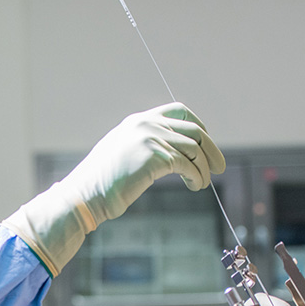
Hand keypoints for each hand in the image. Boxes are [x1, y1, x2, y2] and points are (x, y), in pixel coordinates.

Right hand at [61, 102, 224, 222]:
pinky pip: (189, 165)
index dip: (198, 125)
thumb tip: (170, 154)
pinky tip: (195, 186)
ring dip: (204, 168)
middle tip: (220, 167)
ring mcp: (150, 138)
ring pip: (194, 149)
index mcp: (137, 121)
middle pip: (193, 130)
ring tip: (203, 183)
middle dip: (211, 149)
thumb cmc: (100, 183)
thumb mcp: (122, 154)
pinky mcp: (155, 157)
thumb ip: (143, 146)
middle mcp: (145, 124)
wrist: (84, 195)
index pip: (178, 111)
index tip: (205, 144)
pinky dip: (197, 177)